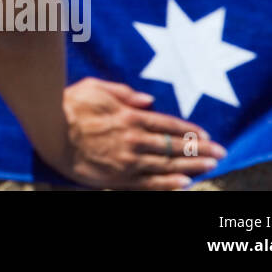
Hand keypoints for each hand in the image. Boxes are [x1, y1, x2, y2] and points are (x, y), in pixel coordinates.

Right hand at [46, 78, 227, 189]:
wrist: (50, 132)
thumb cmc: (69, 105)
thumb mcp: (96, 87)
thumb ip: (124, 92)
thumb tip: (148, 100)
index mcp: (130, 116)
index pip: (168, 124)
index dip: (189, 130)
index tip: (207, 134)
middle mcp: (134, 139)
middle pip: (174, 146)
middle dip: (200, 149)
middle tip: (221, 153)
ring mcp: (128, 160)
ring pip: (167, 165)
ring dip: (192, 166)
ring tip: (211, 167)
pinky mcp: (118, 177)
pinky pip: (149, 183)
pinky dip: (168, 184)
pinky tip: (184, 184)